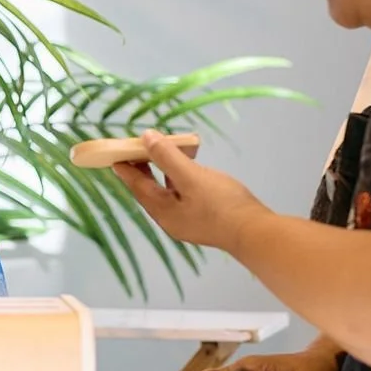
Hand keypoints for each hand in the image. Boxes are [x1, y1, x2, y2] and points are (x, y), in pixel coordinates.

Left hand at [111, 131, 268, 251]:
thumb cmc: (221, 204)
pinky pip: (183, 194)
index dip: (126, 167)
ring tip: (167, 149)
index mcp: (163, 211)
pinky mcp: (204, 218)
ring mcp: (188, 220)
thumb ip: (166, 157)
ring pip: (168, 191)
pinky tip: (191, 166)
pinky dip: (181, 177)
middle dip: (144, 167)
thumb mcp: (191, 176)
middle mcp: (171, 219)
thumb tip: (146, 137)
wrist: (256, 232)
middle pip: (150, 189)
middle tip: (139, 146)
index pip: (137, 186)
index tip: (115, 152)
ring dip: (165, 170)